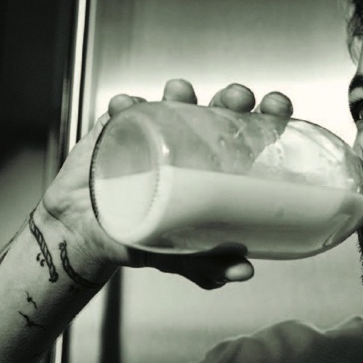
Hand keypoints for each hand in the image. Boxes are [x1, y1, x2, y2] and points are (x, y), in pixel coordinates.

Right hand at [38, 79, 292, 288]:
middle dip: (232, 97)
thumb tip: (243, 270)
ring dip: (181, 92)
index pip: (251, 135)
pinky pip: (123, 109)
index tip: (278, 107)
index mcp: (214, 168)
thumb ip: (206, 264)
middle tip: (236, 98)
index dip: (269, 116)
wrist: (83, 237)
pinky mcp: (117, 127)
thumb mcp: (176, 256)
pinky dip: (126, 104)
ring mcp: (154, 132)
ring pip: (175, 101)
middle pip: (220, 110)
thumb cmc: (139, 240)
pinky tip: (126, 106)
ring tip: (180, 93)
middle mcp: (190, 144)